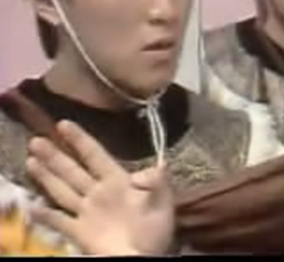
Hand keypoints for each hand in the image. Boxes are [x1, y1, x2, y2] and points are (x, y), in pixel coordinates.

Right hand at [25, 120, 174, 255]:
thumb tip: (159, 164)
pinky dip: (45, 216)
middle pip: (73, 170)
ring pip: (62, 190)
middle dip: (55, 155)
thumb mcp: (163, 200)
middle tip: (36, 140)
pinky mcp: (80, 233)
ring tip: (31, 160)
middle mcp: (98, 193)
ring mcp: (87, 212)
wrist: (145, 256)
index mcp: (117, 181)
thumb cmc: (155, 227)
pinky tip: (31, 208)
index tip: (63, 124)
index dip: (80, 140)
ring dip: (46, 176)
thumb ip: (159, 182)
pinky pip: (60, 222)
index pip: (95, 155)